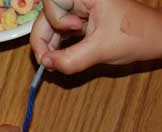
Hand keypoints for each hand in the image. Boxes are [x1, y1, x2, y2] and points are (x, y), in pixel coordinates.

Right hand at [30, 0, 161, 73]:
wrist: (150, 39)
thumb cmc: (134, 36)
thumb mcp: (101, 49)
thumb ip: (71, 59)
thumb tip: (46, 63)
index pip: (52, 1)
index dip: (55, 20)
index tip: (74, 32)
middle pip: (46, 15)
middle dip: (44, 39)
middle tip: (46, 62)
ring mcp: (77, 10)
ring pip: (50, 25)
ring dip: (49, 46)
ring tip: (52, 63)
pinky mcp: (78, 21)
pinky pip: (59, 32)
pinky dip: (56, 47)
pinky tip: (58, 58)